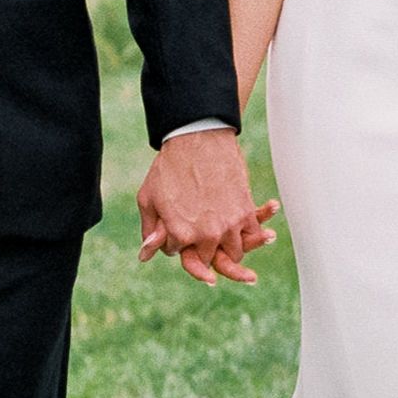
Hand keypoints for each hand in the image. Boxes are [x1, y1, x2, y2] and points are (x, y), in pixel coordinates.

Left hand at [136, 128, 277, 285]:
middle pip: (207, 258)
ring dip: (226, 246)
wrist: (198, 139)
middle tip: (199, 229)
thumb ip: (148, 230)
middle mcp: (206, 235)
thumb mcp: (148, 198)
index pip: (176, 252)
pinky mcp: (246, 213)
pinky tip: (238, 223)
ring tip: (220, 230)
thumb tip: (144, 256)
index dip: (174, 238)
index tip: (176, 223)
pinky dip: (249, 235)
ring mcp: (229, 226)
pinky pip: (252, 236)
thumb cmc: (169, 166)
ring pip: (234, 254)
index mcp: (180, 235)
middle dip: (200, 246)